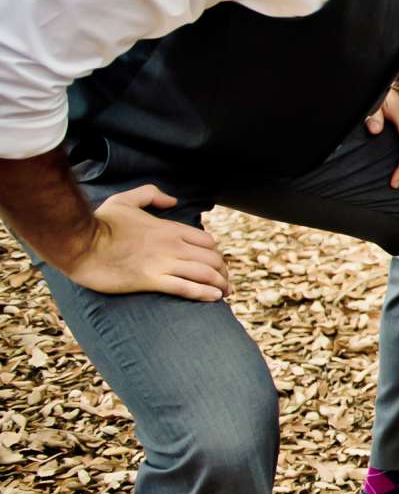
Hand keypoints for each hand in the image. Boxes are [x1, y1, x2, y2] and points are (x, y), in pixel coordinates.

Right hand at [58, 185, 228, 300]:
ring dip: (219, 284)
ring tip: (224, 294)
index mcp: (169, 228)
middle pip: (212, 259)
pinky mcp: (150, 280)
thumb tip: (172, 200)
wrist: (79, 243)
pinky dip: (204, 294)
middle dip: (223, 272)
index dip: (215, 254)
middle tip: (224, 283)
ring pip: (204, 273)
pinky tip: (213, 298)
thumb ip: (150, 195)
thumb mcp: (125, 200)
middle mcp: (172, 245)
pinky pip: (186, 288)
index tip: (215, 264)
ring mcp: (162, 263)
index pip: (207, 242)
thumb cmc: (100, 223)